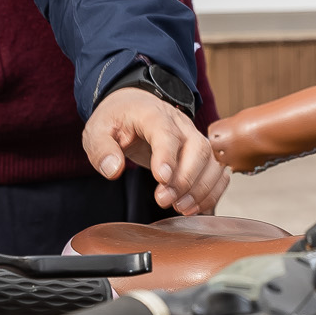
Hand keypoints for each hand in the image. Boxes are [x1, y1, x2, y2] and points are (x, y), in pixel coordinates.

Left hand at [83, 85, 224, 214]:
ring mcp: (194, 137)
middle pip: (197, 147)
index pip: (165, 132)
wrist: (133, 106)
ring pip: (212, 160)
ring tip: (181, 208)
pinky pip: (218, 171)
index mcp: (152, 114)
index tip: (161, 180)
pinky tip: (195, 207)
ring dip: (201, 188)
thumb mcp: (97, 130)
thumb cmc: (117, 119)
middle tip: (164, 200)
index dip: (166, 156)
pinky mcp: (201, 152)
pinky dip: (213, 191)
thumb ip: (102, 149)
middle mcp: (180, 124)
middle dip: (185, 179)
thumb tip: (113, 170)